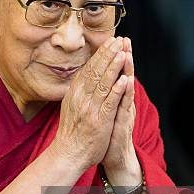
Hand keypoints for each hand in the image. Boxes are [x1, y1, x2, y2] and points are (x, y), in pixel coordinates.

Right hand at [50, 36, 127, 170]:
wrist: (68, 154)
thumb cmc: (72, 132)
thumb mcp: (71, 105)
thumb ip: (79, 90)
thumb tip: (85, 75)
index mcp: (75, 93)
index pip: (88, 68)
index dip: (100, 54)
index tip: (109, 41)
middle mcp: (81, 97)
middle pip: (95, 71)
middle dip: (108, 54)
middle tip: (118, 40)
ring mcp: (90, 109)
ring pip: (103, 83)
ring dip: (113, 67)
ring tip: (123, 53)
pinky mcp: (99, 121)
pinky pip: (109, 102)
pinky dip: (117, 90)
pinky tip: (125, 80)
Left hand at [101, 37, 139, 176]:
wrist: (113, 156)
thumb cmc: (105, 133)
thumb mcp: (103, 111)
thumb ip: (105, 95)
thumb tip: (99, 79)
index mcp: (115, 98)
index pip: (116, 73)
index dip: (116, 57)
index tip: (116, 39)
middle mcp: (121, 103)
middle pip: (123, 76)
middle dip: (124, 57)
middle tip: (124, 39)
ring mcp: (123, 112)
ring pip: (126, 88)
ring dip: (127, 70)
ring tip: (127, 53)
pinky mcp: (122, 123)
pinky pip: (124, 106)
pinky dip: (126, 93)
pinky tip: (127, 81)